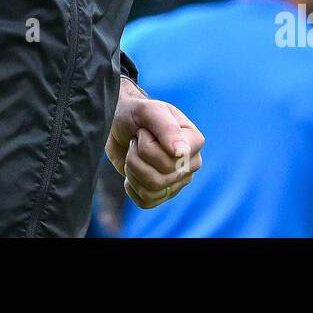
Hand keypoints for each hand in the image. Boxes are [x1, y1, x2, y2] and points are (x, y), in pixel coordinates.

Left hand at [106, 79, 204, 208]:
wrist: (119, 124)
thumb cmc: (136, 114)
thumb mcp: (148, 110)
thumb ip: (167, 127)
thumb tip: (182, 153)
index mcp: (194, 142)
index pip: (170, 160)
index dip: (147, 146)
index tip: (143, 130)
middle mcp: (190, 164)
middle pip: (159, 178)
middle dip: (136, 157)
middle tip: (135, 141)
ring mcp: (177, 180)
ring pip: (150, 191)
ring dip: (132, 170)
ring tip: (133, 153)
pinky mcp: (162, 193)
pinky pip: (145, 202)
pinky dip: (131, 186)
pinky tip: (132, 170)